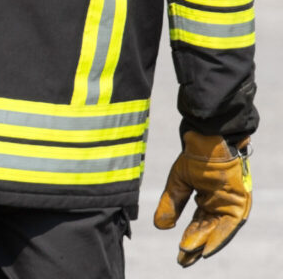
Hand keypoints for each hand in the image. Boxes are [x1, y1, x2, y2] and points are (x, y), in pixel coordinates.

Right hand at [153, 131, 251, 266]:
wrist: (208, 139)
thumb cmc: (195, 156)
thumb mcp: (178, 183)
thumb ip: (171, 204)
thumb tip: (161, 227)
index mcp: (205, 197)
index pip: (197, 223)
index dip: (188, 237)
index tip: (179, 253)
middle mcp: (218, 202)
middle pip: (207, 228)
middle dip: (195, 245)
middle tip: (183, 261)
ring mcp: (229, 202)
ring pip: (218, 229)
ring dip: (205, 243)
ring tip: (192, 256)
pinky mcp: (238, 200)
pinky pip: (230, 223)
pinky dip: (219, 237)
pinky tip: (207, 247)